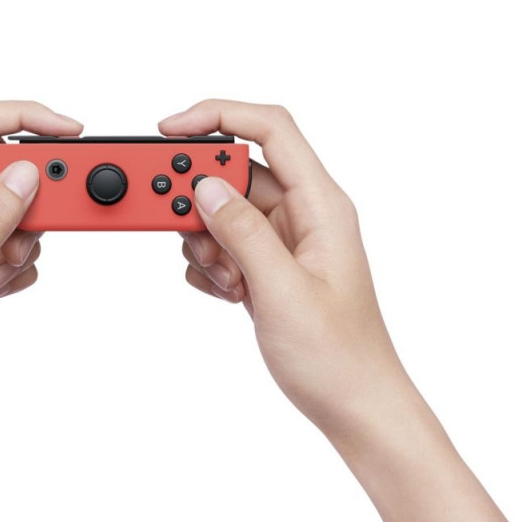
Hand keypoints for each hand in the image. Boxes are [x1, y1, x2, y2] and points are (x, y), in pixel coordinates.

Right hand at [161, 99, 393, 432]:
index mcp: (321, 206)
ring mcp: (282, 243)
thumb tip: (206, 187)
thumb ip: (243, 232)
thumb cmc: (337, 355)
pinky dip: (210, 266)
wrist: (352, 404)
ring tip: (227, 282)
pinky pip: (222, 245)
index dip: (217, 117)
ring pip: (222, 212)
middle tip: (185, 230)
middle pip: (234, 173)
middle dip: (201, 200)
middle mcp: (302, 216)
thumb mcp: (283, 290)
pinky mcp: (265, 268)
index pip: (269, 130)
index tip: (169, 130)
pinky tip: (229, 295)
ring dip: (206, 242)